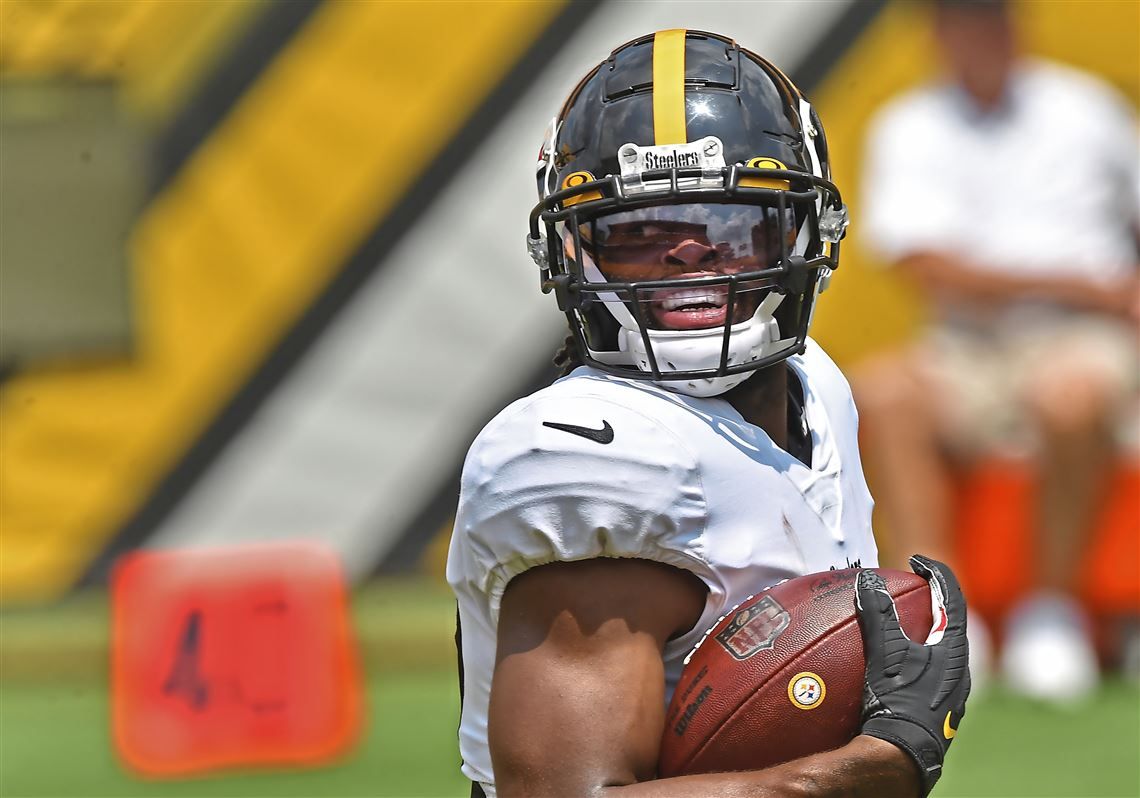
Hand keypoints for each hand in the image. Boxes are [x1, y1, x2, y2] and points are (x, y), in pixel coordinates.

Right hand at [855, 556, 970, 796]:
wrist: (903, 757)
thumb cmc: (899, 703)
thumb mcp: (886, 654)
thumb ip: (879, 615)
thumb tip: (868, 579)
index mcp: (956, 651)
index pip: (953, 599)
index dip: (936, 573)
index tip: (915, 560)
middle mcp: (961, 671)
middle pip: (951, 624)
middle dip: (930, 602)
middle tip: (909, 587)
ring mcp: (952, 693)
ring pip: (942, 650)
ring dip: (923, 631)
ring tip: (899, 622)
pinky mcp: (939, 710)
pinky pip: (929, 672)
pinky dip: (913, 656)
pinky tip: (890, 666)